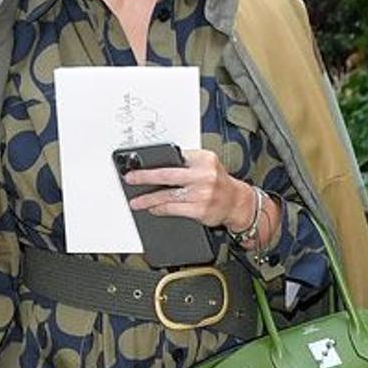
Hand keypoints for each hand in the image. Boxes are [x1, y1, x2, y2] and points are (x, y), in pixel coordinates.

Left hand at [124, 149, 251, 229]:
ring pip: (167, 195)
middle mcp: (203, 175)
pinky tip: (153, 209)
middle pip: (167, 175)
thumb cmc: (218, 183)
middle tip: (131, 179)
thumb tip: (158, 165)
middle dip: (145, 177)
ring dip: (148, 199)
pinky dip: (160, 209)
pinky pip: (174, 209)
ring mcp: (202, 193)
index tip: (137, 165)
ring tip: (136, 201)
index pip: (174, 157)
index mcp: (204, 159)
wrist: (237, 202)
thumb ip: (187, 162)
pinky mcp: (200, 210)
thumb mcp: (208, 164)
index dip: (154, 162)